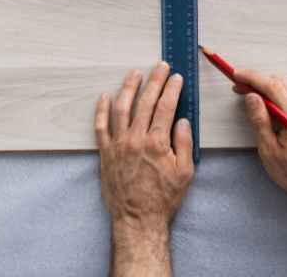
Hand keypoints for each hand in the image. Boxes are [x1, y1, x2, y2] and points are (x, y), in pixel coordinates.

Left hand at [95, 62, 194, 233]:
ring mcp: (118, 145)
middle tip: (160, 67)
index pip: (166, 107)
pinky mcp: (105, 153)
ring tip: (134, 74)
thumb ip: (183, 143)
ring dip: (128, 87)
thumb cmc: (164, 199)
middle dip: (154, 81)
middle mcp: (135, 139)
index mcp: (157, 143)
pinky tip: (105, 96)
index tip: (176, 77)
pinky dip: (102, 110)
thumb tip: (181, 121)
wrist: (138, 219)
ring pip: (121, 108)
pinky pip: (101, 126)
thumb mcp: (185, 172)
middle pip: (145, 102)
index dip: (172, 89)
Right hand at [233, 70, 286, 210]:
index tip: (236, 75)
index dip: (251, 77)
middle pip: (280, 82)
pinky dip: (277, 94)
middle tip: (239, 86)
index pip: (272, 86)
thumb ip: (259, 120)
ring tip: (249, 95)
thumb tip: (251, 97)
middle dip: (257, 80)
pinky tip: (266, 103)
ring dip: (267, 86)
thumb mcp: (269, 150)